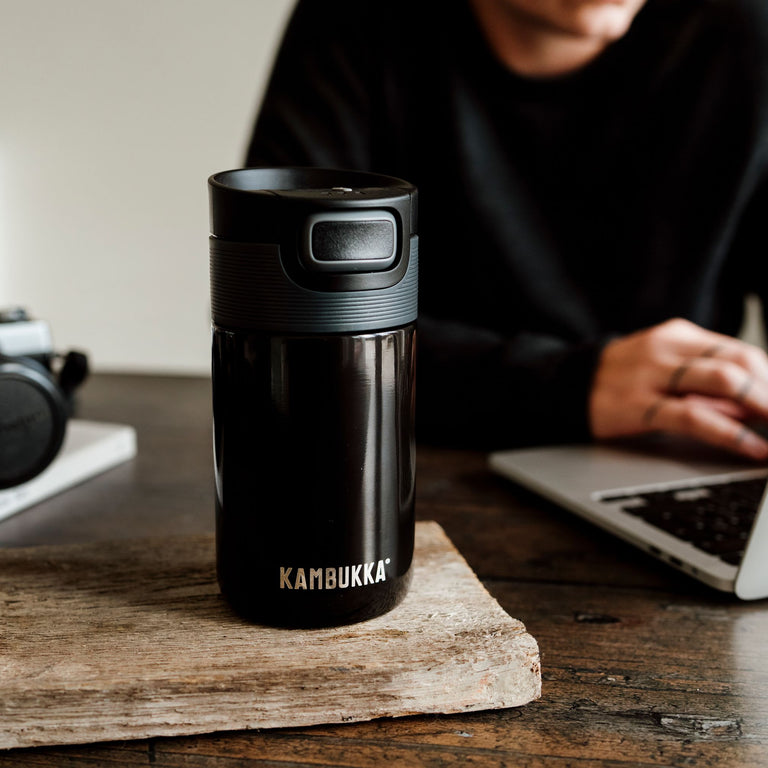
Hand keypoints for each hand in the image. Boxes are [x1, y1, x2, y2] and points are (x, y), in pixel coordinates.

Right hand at [590, 318, 767, 459]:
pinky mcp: (637, 405)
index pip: (741, 352)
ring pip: (725, 381)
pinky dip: (732, 433)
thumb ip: (705, 385)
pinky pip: (694, 417)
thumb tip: (756, 410)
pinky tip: (752, 448)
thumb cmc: (622, 381)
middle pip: (740, 362)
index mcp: (677, 336)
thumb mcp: (663, 370)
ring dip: (764, 408)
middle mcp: (666, 348)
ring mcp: (650, 374)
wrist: (565, 386)